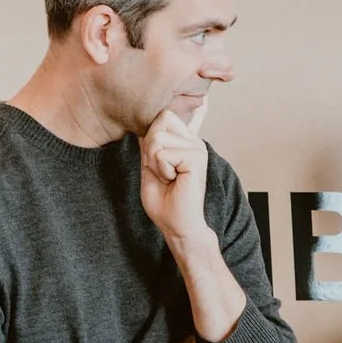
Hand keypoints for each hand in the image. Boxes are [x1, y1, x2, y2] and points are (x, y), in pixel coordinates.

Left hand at [140, 107, 210, 246]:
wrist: (177, 226)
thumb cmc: (164, 202)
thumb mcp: (149, 166)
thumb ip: (149, 144)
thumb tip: (143, 124)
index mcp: (185, 141)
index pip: (164, 116)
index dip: (150, 137)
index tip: (158, 163)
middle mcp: (194, 141)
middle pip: (160, 120)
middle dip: (150, 148)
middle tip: (162, 171)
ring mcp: (197, 148)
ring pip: (157, 137)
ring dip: (155, 162)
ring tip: (168, 177)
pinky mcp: (196, 158)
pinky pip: (163, 154)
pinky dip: (161, 170)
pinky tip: (173, 181)